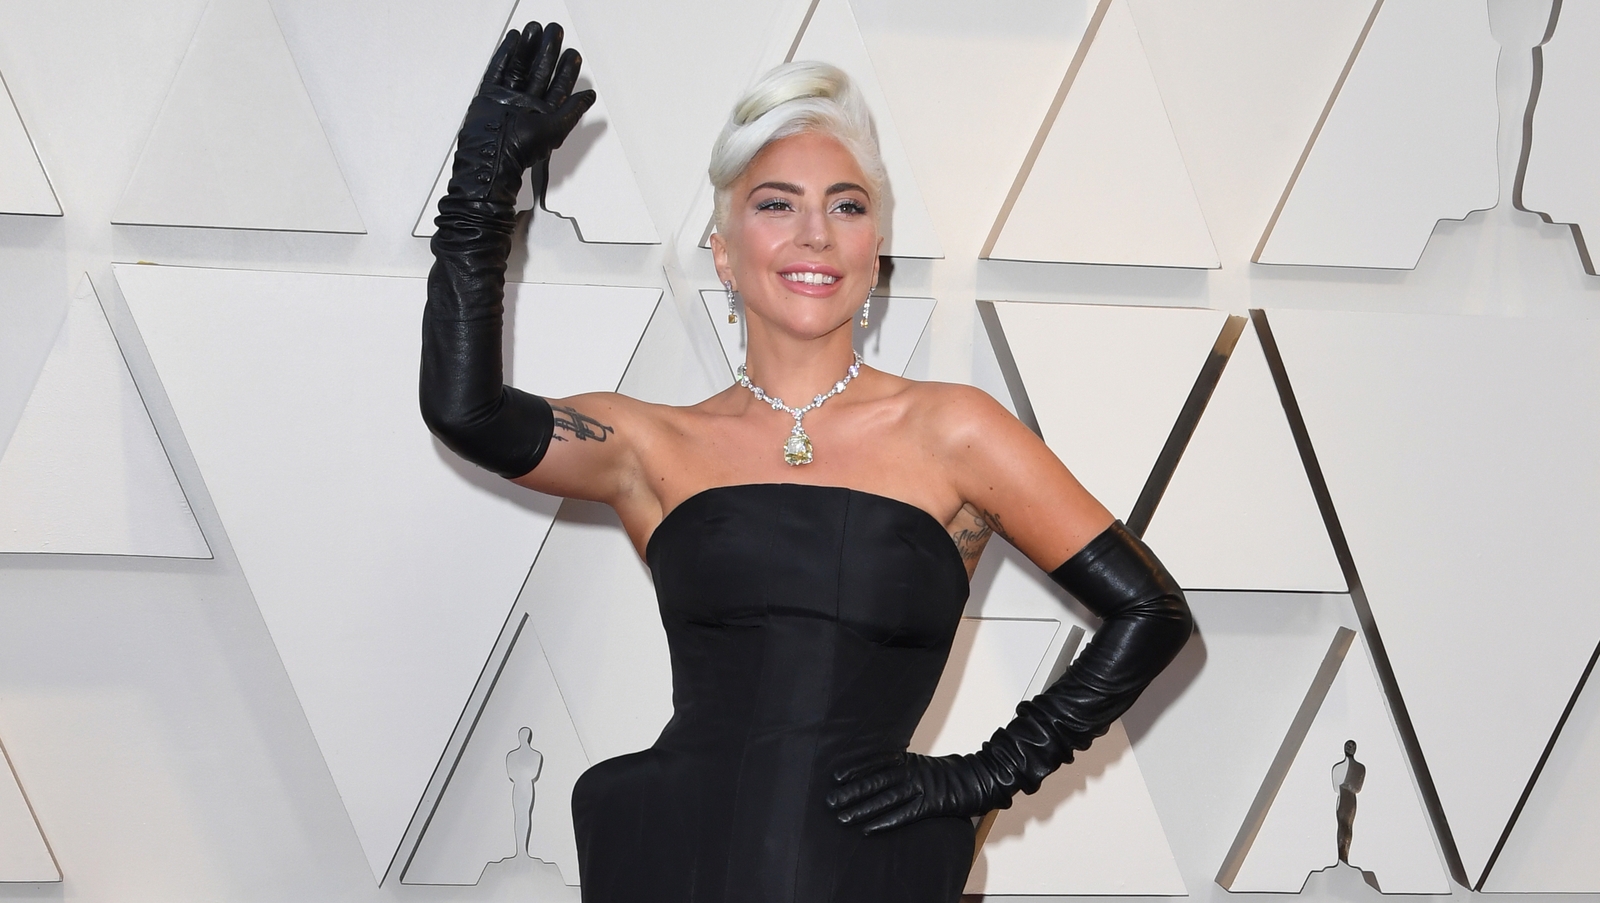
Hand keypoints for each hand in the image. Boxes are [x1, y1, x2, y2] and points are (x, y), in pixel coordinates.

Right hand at [447, 22, 596, 203]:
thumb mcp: (556, 128)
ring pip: (520, 67)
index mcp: (543, 114)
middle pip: (539, 72)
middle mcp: (526, 105)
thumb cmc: (521, 149)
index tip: (572, 54)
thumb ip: (572, 111)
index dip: (566, 70)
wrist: (491, 154)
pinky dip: (505, 54)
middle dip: (548, 51)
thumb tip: (589, 98)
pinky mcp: (490, 95)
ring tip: (535, 30)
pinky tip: (513, 40)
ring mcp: (508, 99)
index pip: (558, 87)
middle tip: (555, 33)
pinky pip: (498, 69)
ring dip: (528, 48)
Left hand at [825, 751, 1011, 834]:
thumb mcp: (919, 765)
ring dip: (863, 809)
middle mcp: (911, 772)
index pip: (877, 763)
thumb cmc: (945, 774)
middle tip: (830, 800)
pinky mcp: (931, 804)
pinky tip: (869, 829)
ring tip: (843, 817)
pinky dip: (886, 822)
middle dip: (852, 791)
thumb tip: (876, 772)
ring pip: (886, 799)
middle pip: (877, 781)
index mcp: (908, 760)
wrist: (977, 778)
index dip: (856, 769)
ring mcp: (921, 788)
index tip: (836, 776)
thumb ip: (900, 766)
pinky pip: (905, 815)